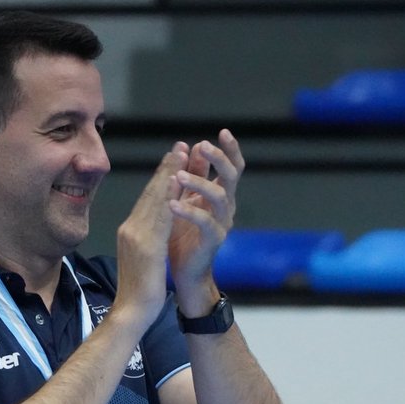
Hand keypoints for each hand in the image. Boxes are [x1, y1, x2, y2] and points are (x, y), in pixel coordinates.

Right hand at [113, 148, 183, 329]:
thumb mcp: (142, 262)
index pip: (147, 200)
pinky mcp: (146, 245)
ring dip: (170, 173)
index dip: (160, 179)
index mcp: (129, 233)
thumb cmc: (138, 294)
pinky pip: (161, 215)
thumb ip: (146, 244)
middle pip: (150, 193)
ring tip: (182, 154)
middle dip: (166, 168)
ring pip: (156, 198)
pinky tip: (179, 180)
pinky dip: (170, 194)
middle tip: (179, 146)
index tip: (172, 161)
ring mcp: (136, 236)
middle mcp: (130, 229)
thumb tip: (152, 235)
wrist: (130, 314)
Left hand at [168, 129, 243, 312]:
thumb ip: (190, 175)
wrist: (183, 272)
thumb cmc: (182, 235)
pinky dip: (189, 211)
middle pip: (232, 176)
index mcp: (220, 194)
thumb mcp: (185, 199)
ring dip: (199, 183)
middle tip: (203, 146)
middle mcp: (226, 207)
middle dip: (219, 158)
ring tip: (178, 176)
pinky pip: (206, 222)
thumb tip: (190, 145)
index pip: (231, 167)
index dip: (230, 149)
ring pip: (220, 196)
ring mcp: (222, 223)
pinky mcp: (214, 241)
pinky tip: (172, 204)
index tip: (223, 131)